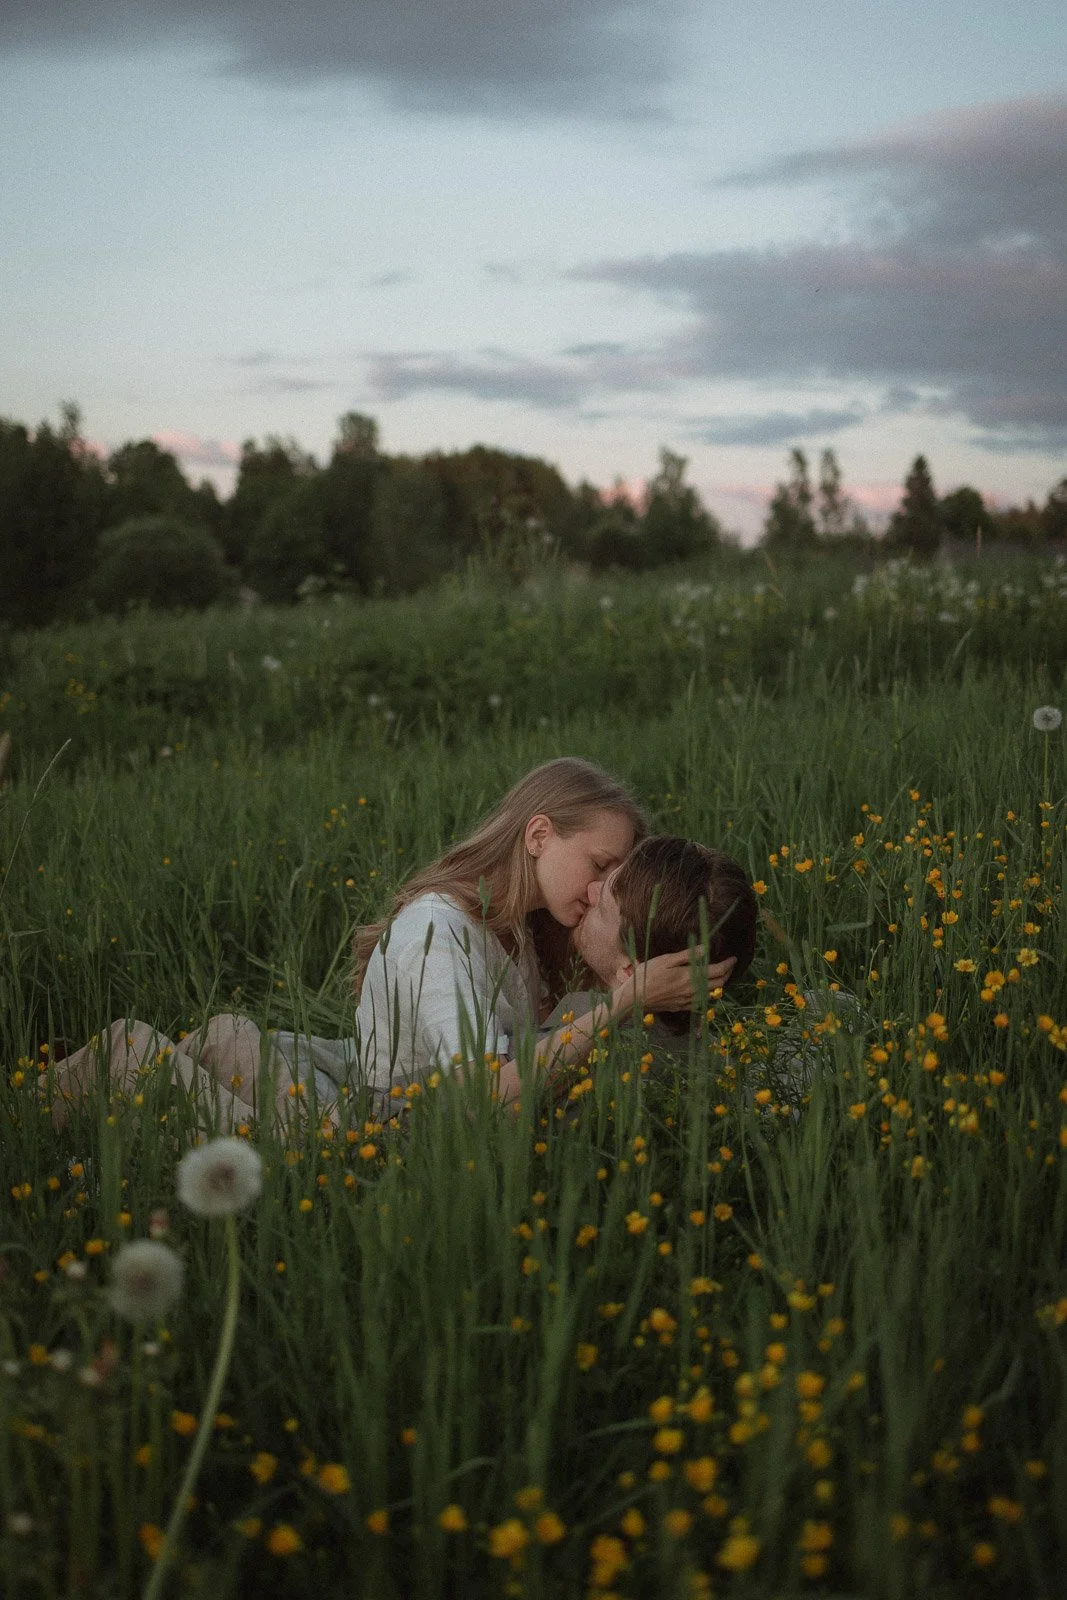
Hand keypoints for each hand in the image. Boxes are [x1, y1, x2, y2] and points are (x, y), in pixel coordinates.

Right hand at [621, 949, 735, 1012]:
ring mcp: (688, 1001)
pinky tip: (704, 989)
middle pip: (719, 984)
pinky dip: (707, 994)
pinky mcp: (681, 1007)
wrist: (635, 999)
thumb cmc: (648, 976)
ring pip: (711, 994)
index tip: (733, 958)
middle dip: (727, 974)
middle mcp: (693, 991)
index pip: (718, 971)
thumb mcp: (666, 960)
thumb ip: (687, 956)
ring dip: (719, 984)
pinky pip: (701, 1002)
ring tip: (719, 976)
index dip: (728, 964)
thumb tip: (705, 948)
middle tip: (728, 966)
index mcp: (690, 977)